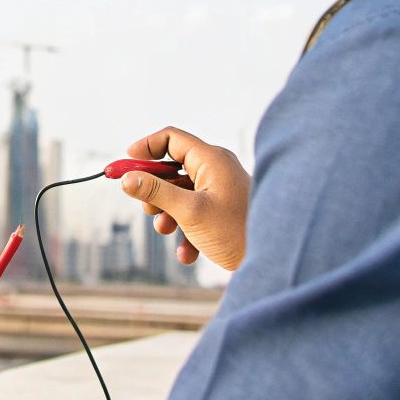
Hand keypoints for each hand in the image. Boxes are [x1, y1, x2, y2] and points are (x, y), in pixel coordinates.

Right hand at [120, 126, 251, 270]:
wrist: (274, 261)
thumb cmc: (237, 231)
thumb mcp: (188, 211)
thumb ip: (155, 191)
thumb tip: (126, 178)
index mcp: (211, 159)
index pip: (171, 139)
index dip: (145, 148)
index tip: (125, 164)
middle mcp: (216, 170)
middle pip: (172, 168)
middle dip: (155, 190)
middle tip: (146, 207)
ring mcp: (220, 191)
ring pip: (180, 194)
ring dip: (168, 213)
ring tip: (166, 230)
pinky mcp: (223, 212)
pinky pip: (194, 214)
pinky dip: (186, 231)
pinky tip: (187, 254)